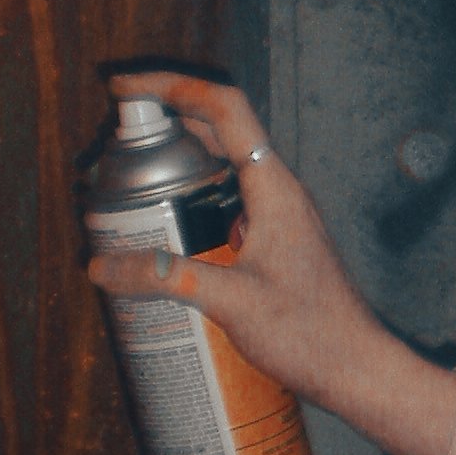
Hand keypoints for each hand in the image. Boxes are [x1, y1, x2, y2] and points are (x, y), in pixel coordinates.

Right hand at [83, 71, 455, 454]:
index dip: (172, 87)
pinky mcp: (272, 239)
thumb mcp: (231, 302)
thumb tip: (101, 265)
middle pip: (217, 130)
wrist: (354, 367)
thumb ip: (167, 280)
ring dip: (175, 163)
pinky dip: (189, 198)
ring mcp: (277, 213)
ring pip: (220, 166)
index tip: (122, 89)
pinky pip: (225, 200)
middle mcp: (277, 190)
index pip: (223, 109)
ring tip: (124, 182)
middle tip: (112, 143)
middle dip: (162, 124)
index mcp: (274, 187)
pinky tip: (159, 227)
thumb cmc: (308, 333)